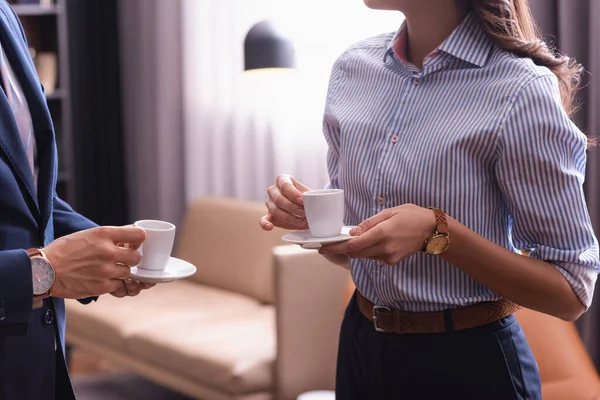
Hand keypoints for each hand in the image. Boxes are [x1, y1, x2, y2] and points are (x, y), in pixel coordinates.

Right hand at [43, 226, 145, 298]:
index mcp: (104, 234)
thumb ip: (109, 236)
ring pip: (128, 273)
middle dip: (130, 259)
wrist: (44, 271)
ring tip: (106, 270)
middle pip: (137, 257)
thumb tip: (128, 238)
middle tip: (121, 260)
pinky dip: (112, 284)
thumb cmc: (64, 250)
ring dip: (121, 272)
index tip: (133, 244)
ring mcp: (106, 270)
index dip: (138, 240)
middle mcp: (108, 251)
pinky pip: (118, 286)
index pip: (139, 234)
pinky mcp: (102, 286)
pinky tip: (100, 279)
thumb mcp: (87, 234)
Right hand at [260, 174, 310, 230]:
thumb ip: (311, 197)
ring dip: (288, 217)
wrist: (307, 210)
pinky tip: (270, 227)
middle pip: (279, 199)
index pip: (285, 185)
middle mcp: (273, 190)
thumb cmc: (308, 199)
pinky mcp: (268, 216)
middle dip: (292, 207)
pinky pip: (263, 220)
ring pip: (274, 210)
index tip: (302, 201)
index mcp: (283, 180)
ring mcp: (269, 203)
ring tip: (301, 221)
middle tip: (303, 213)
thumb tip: (314, 201)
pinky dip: (265, 224)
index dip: (293, 194)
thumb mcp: (310, 194)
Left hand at [319, 204, 435, 264]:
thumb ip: (369, 223)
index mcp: (382, 233)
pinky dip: (369, 251)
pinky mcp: (393, 262)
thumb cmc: (411, 216)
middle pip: (355, 253)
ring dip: (356, 250)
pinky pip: (374, 258)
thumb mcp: (389, 212)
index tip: (323, 248)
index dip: (336, 248)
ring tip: (354, 239)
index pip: (353, 245)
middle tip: (332, 244)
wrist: (433, 230)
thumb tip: (353, 233)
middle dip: (343, 249)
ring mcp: (389, 257)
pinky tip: (374, 242)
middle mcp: (384, 248)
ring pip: (364, 256)